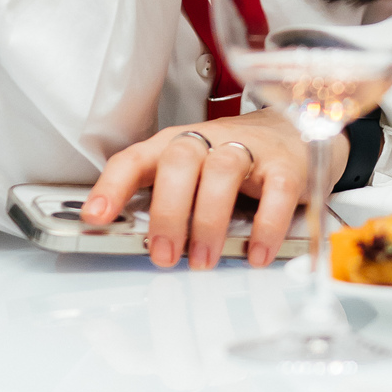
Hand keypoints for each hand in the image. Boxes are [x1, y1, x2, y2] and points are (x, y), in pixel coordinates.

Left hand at [81, 109, 349, 270]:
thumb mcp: (194, 175)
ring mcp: (249, 149)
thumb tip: (144, 247)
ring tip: (204, 259)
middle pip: (179, 160)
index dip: (112, 186)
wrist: (296, 131)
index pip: (135, 159)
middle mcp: (208, 140)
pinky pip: (276, 191)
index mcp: (175, 145)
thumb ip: (170, 204)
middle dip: (168, 210)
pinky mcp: (286, 165)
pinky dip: (265, 226)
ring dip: (208, 220)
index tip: (96, 217)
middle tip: (164, 254)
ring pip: (221, 171)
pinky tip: (256, 253)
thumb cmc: (234, 160)